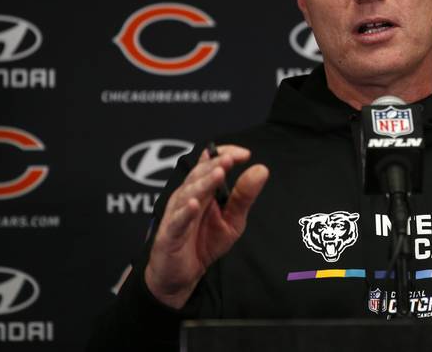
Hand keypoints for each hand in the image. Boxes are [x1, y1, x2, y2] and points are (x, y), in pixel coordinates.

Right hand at [144, 145, 268, 308]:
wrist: (181, 276)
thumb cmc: (203, 242)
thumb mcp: (232, 220)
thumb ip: (244, 196)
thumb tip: (261, 169)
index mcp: (202, 189)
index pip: (210, 163)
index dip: (224, 155)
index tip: (244, 154)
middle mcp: (187, 196)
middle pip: (199, 175)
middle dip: (215, 165)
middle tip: (230, 159)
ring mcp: (176, 214)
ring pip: (189, 194)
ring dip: (204, 183)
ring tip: (219, 173)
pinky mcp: (170, 234)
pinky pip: (178, 221)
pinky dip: (185, 212)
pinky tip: (195, 204)